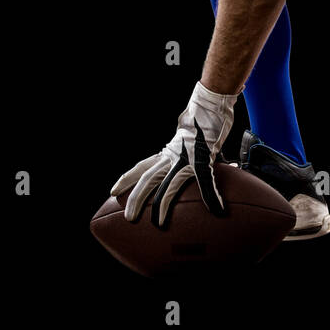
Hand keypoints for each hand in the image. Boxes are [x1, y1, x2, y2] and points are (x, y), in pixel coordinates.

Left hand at [110, 81, 240, 226]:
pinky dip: (210, 196)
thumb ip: (185, 154)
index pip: (140, 167)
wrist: (209, 106)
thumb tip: (194, 162)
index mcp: (166, 152)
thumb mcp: (186, 140)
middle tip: (129, 217)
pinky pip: (206, 182)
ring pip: (168, 185)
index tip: (113, 191)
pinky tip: (217, 209)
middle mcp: (171, 156)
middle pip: (148, 180)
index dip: (126, 179)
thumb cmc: (200, 122)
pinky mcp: (203, 159)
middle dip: (136, 199)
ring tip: (158, 223)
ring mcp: (185, 158)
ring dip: (161, 206)